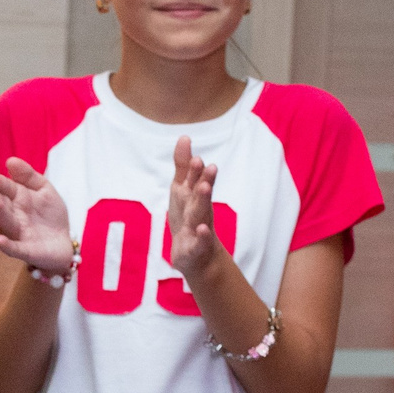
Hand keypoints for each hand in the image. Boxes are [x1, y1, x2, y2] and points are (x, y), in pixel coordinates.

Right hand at [0, 158, 73, 277]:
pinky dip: (7, 246)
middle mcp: (15, 215)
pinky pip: (16, 249)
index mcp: (19, 199)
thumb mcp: (44, 189)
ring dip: (0, 212)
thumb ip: (28, 176)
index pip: (7, 188)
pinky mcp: (27, 251)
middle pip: (2, 205)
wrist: (64, 243)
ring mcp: (20, 233)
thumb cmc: (50, 215)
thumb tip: (10, 161)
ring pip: (7, 222)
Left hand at [165, 136, 224, 283]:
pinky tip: (202, 229)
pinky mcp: (195, 248)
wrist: (195, 256)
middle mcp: (200, 210)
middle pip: (202, 194)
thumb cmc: (188, 218)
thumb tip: (184, 136)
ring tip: (205, 187)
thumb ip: (183, 166)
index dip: (196, 170)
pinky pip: (200, 242)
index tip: (197, 158)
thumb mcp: (182, 190)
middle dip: (205, 180)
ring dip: (203, 200)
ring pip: (201, 214)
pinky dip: (202, 236)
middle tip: (210, 167)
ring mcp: (199, 229)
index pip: (196, 180)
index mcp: (195, 196)